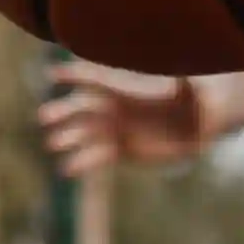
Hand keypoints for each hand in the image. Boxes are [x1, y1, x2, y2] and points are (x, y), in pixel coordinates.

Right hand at [36, 63, 215, 178]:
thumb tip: (183, 80)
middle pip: (82, 107)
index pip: (95, 79)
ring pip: (84, 133)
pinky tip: (66, 169)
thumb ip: (185, 83)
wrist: (199, 124)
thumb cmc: (197, 99)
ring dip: (67, 138)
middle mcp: (116, 108)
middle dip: (63, 110)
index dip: (75, 76)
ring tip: (53, 144)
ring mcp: (116, 129)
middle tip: (44, 117)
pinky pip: (96, 157)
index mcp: (128, 89)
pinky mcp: (121, 150)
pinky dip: (81, 162)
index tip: (53, 75)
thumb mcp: (193, 89)